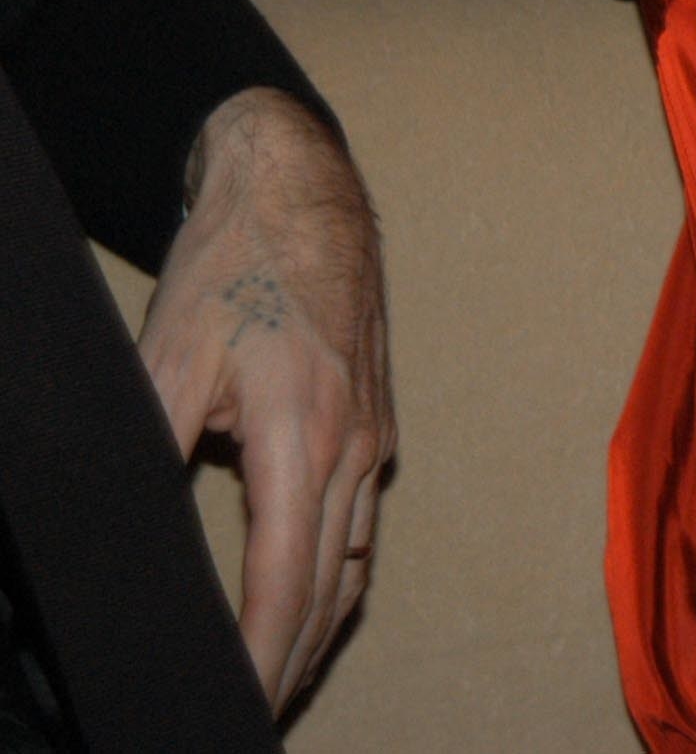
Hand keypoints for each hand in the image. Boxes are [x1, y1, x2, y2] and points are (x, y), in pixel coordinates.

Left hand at [139, 86, 393, 711]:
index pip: (285, 583)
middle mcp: (355, 447)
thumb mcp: (166, 354)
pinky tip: (311, 600)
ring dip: (319, 632)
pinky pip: (363, 525)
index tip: (239, 706)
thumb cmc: (234, 263)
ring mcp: (374, 434)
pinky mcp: (375, 420)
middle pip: (332, 590)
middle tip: (249, 718)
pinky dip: (337, 581)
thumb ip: (151, 445)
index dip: (262, 658)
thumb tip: (126, 533)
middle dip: (293, 667)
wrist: (303, 188)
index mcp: (305, 436)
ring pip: (356, 563)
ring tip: (279, 685)